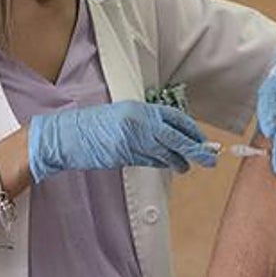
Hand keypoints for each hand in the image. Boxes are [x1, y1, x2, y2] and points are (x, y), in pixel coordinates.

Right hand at [28, 100, 215, 183]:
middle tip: (209, 158)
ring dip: (178, 161)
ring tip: (187, 167)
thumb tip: (169, 136)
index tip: (202, 140)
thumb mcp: (122, 117)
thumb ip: (145, 124)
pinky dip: (161, 164)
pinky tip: (169, 167)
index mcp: (139, 109)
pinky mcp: (123, 155)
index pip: (174, 118)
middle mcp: (138, 121)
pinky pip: (149, 161)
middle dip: (195, 149)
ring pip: (164, 152)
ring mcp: (131, 139)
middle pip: (175, 137)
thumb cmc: (93, 126)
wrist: (65, 135)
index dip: (191, 130)